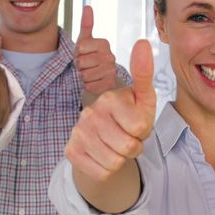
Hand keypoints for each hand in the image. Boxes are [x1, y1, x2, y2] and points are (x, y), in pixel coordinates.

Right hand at [65, 40, 156, 180]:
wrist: (104, 140)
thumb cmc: (128, 118)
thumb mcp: (143, 98)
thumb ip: (143, 73)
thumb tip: (141, 41)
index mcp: (109, 98)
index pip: (139, 128)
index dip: (143, 132)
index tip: (135, 125)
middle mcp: (90, 113)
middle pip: (128, 147)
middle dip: (133, 148)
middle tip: (126, 138)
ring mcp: (78, 132)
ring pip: (115, 162)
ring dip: (121, 159)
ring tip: (116, 146)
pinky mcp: (71, 151)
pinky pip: (101, 173)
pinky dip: (107, 170)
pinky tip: (102, 156)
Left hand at [74, 6, 116, 94]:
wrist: (97, 77)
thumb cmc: (89, 57)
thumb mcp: (84, 40)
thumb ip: (86, 24)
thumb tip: (88, 6)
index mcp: (104, 43)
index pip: (80, 48)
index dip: (76, 53)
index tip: (82, 54)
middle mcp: (111, 56)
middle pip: (81, 62)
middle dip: (79, 66)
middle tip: (85, 66)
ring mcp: (112, 71)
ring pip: (85, 75)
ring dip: (82, 76)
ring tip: (89, 73)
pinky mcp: (110, 85)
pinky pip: (89, 86)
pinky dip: (87, 85)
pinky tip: (93, 82)